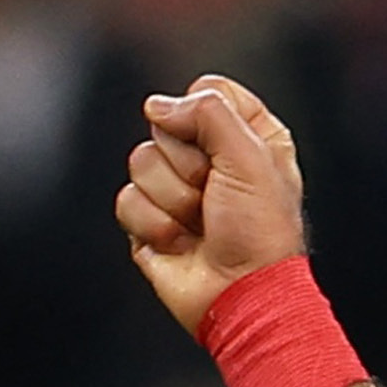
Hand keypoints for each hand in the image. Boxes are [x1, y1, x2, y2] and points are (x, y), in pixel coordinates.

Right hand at [116, 75, 305, 334]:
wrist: (242, 294)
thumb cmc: (260, 231)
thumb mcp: (251, 156)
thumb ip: (209, 112)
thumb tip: (158, 105)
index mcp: (249, 138)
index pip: (208, 92)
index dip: (206, 115)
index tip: (225, 149)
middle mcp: (213, 159)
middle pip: (166, 125)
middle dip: (188, 164)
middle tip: (215, 195)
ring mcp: (178, 190)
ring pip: (141, 162)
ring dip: (173, 199)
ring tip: (201, 223)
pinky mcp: (151, 221)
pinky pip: (127, 200)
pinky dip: (153, 225)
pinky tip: (181, 243)